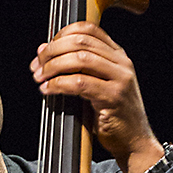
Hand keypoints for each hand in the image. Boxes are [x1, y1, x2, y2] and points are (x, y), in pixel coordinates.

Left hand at [30, 22, 163, 172]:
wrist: (135, 142)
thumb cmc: (112, 116)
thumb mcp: (98, 85)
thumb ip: (78, 69)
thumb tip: (46, 52)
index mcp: (117, 55)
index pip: (88, 29)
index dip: (62, 34)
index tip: (46, 48)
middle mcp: (121, 63)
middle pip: (81, 42)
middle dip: (53, 51)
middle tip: (37, 65)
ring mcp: (120, 79)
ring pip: (80, 59)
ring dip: (53, 67)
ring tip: (40, 77)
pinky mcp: (114, 97)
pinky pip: (80, 84)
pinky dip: (59, 84)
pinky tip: (48, 90)